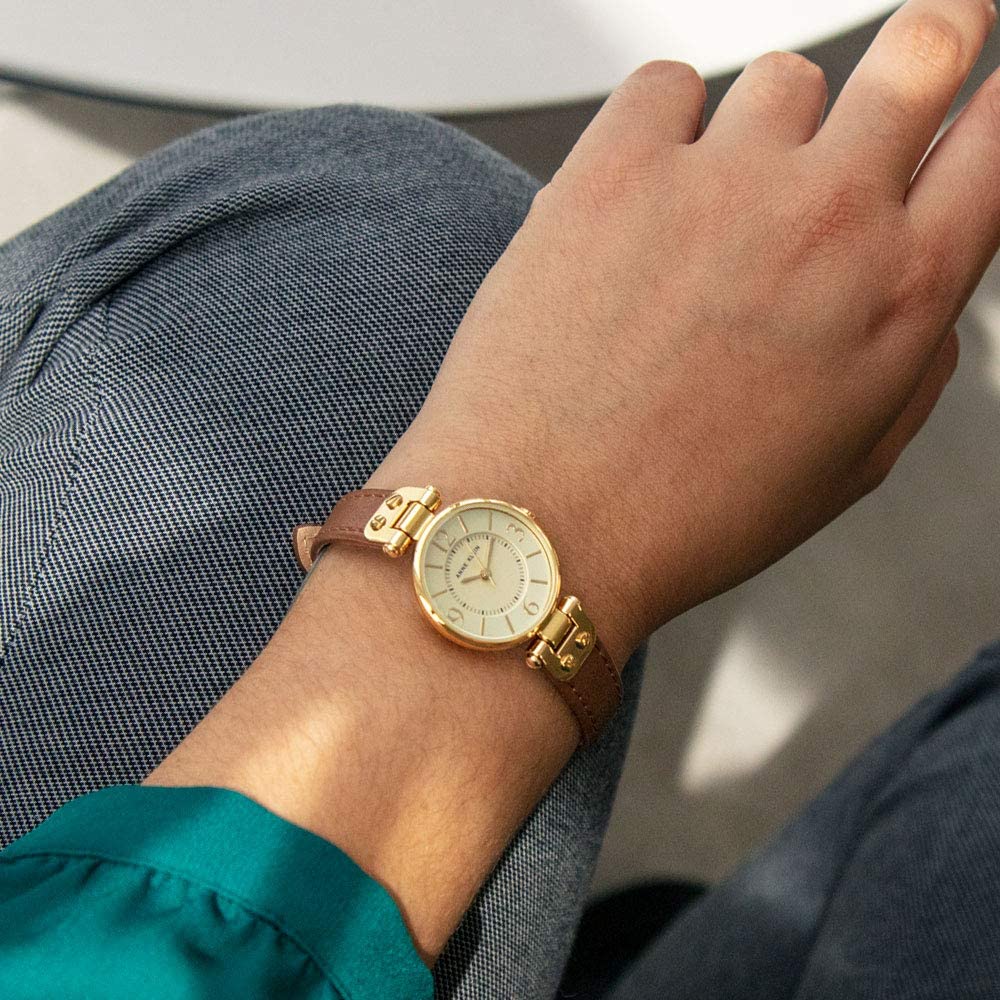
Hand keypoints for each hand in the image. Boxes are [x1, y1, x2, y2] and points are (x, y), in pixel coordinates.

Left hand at [378, 0, 999, 662]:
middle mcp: (825, 218)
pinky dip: (664, 125)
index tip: (983, 89)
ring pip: (782, 78)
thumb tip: (918, 282)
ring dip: (765, 129)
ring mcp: (719, 181)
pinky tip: (645, 194)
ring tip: (715, 208)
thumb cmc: (680, 514)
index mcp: (899, 296)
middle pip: (921, 50)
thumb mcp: (843, 466)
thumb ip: (907, 361)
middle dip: (940, 29)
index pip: (993, 143)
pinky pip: (665, 86)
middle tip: (936, 28)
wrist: (542, 524)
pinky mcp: (615, 167)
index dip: (993, 103)